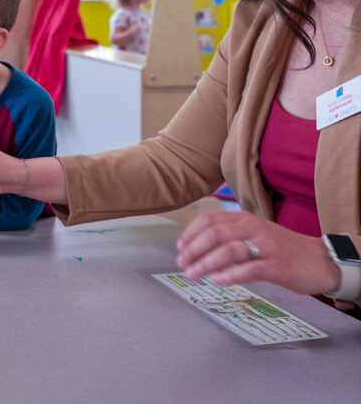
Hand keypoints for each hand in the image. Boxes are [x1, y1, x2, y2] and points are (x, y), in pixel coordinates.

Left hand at [176, 210, 339, 296]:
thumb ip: (230, 236)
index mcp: (245, 219)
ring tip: (194, 275)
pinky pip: (250, 269)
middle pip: (215, 234)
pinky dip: (231, 275)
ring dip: (206, 263)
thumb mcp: (254, 234)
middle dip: (193, 250)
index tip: (180, 247)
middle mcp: (254, 228)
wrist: (320, 260)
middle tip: (183, 264)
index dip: (191, 233)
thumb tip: (199, 247)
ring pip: (229, 250)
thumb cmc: (282, 249)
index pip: (210, 220)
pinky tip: (219, 281)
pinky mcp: (277, 265)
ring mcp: (266, 246)